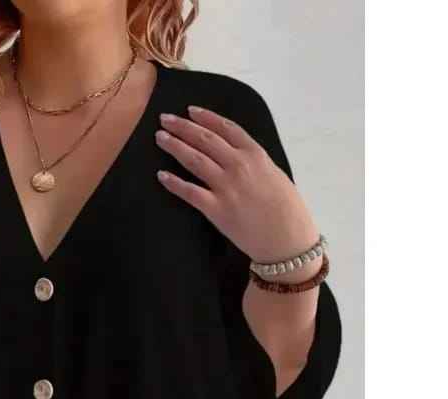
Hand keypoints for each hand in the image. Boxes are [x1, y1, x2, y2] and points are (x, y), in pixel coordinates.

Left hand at [155, 106, 319, 264]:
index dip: (206, 117)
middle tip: (165, 119)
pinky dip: (174, 182)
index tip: (190, 111)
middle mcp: (239, 165)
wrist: (287, 239)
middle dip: (183, 127)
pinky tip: (161, 175)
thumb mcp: (275, 175)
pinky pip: (189, 192)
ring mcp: (226, 186)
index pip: (226, 128)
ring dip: (175, 146)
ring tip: (160, 138)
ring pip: (194, 159)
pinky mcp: (216, 209)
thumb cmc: (287, 210)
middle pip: (205, 139)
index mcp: (256, 155)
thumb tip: (239, 156)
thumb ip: (256, 163)